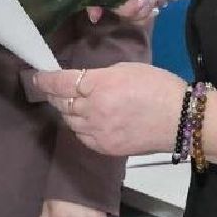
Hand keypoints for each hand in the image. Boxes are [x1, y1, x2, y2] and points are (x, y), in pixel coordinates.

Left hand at [36, 62, 183, 156]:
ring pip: (69, 120)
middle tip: (54, 89)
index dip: (45, 80)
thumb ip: (100, 76)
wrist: (180, 120)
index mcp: (98, 85)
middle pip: (61, 102)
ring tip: (73, 104)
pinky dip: (80, 127)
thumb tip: (84, 82)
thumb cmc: (157, 86)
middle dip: (55, 94)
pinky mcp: (104, 148)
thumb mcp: (126, 69)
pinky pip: (81, 136)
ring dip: (68, 111)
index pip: (60, 83)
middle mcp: (92, 109)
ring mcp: (97, 131)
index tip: (37, 76)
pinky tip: (86, 121)